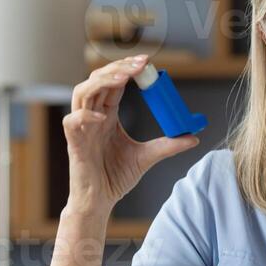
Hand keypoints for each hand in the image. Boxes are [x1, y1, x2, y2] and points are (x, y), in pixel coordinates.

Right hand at [64, 54, 200, 212]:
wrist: (101, 202)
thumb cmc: (115, 178)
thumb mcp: (147, 157)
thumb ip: (167, 145)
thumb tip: (193, 137)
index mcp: (107, 115)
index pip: (114, 83)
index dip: (127, 70)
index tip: (147, 64)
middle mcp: (92, 116)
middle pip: (97, 79)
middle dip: (117, 68)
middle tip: (140, 64)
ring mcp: (81, 128)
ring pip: (81, 92)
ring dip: (101, 81)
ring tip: (122, 78)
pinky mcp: (73, 143)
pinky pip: (72, 121)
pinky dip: (85, 116)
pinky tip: (102, 117)